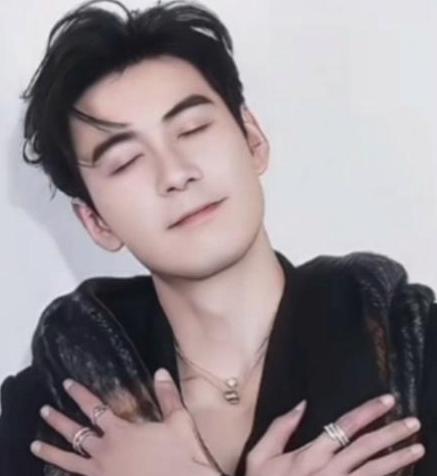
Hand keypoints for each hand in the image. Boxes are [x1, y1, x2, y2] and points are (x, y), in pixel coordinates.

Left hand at [30, 368, 219, 475]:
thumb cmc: (181, 456)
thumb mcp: (178, 421)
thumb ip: (167, 395)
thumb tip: (160, 371)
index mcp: (121, 432)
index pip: (95, 408)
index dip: (80, 395)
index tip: (67, 384)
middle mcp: (106, 452)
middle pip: (76, 433)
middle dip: (58, 420)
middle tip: (44, 410)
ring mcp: (102, 474)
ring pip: (70, 461)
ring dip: (51, 452)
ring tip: (35, 445)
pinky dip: (66, 475)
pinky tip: (58, 475)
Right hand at [246, 395, 424, 475]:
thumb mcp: (260, 455)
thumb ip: (281, 427)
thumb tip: (301, 404)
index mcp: (310, 455)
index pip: (345, 426)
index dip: (368, 412)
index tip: (387, 400)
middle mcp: (329, 471)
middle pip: (366, 448)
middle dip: (391, 432)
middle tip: (413, 421)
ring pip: (374, 471)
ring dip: (398, 459)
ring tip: (418, 447)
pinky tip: (401, 473)